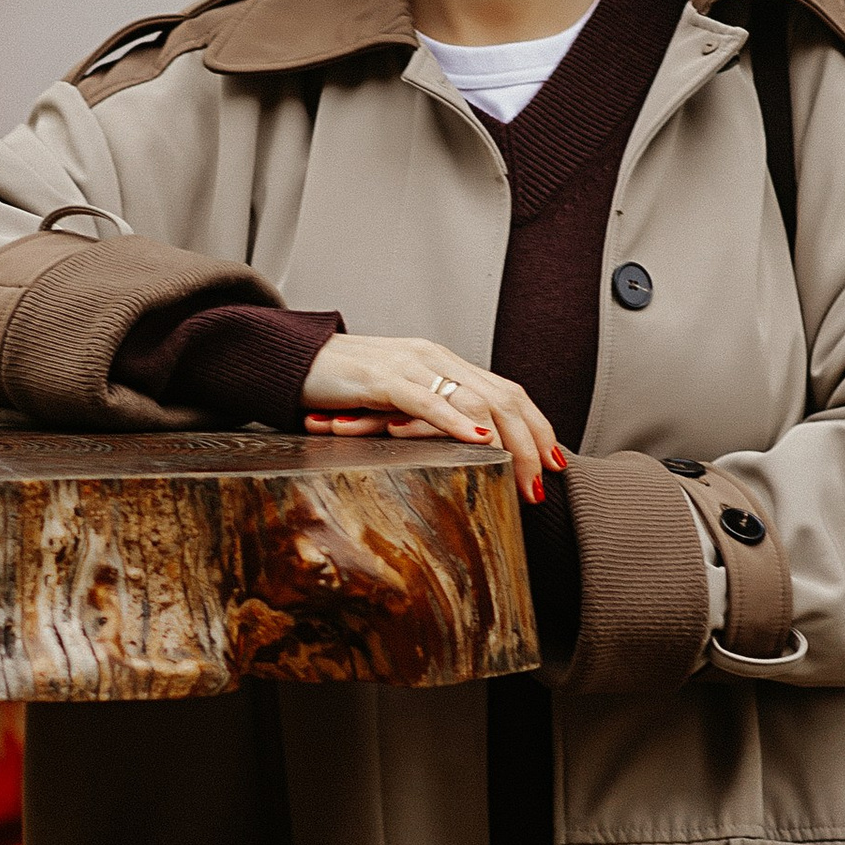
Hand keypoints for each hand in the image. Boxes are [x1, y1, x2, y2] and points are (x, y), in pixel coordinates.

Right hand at [300, 336, 563, 501]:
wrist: (290, 362)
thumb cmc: (341, 390)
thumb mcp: (395, 405)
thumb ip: (428, 418)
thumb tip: (464, 451)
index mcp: (442, 363)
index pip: (506, 391)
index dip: (536, 427)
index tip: (553, 463)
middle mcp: (434, 358)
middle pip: (503, 396)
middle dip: (531, 443)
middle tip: (541, 485)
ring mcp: (409, 365)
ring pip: (476, 400)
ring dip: (505, 443)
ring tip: (519, 477)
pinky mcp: (381, 378)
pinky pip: (427, 400)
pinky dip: (457, 423)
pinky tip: (479, 441)